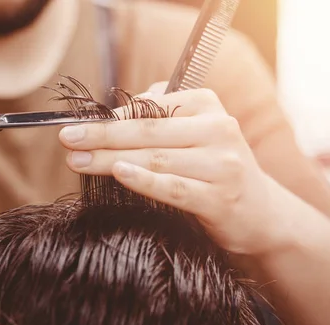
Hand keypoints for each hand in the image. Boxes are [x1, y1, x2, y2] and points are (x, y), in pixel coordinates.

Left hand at [59, 83, 288, 254]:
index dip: (110, 117)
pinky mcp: (220, 198)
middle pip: (148, 131)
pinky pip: (174, 187)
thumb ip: (161, 118)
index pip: (150, 108)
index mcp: (207, 105)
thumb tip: (112, 114)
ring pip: (155, 158)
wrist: (262, 213)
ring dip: (110, 158)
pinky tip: (118, 173)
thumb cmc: (214, 169)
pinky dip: (144, 180)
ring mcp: (222, 164)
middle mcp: (218, 129)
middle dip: (102, 134)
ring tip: (77, 160)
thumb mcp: (196, 134)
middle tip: (67, 138)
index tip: (77, 124)